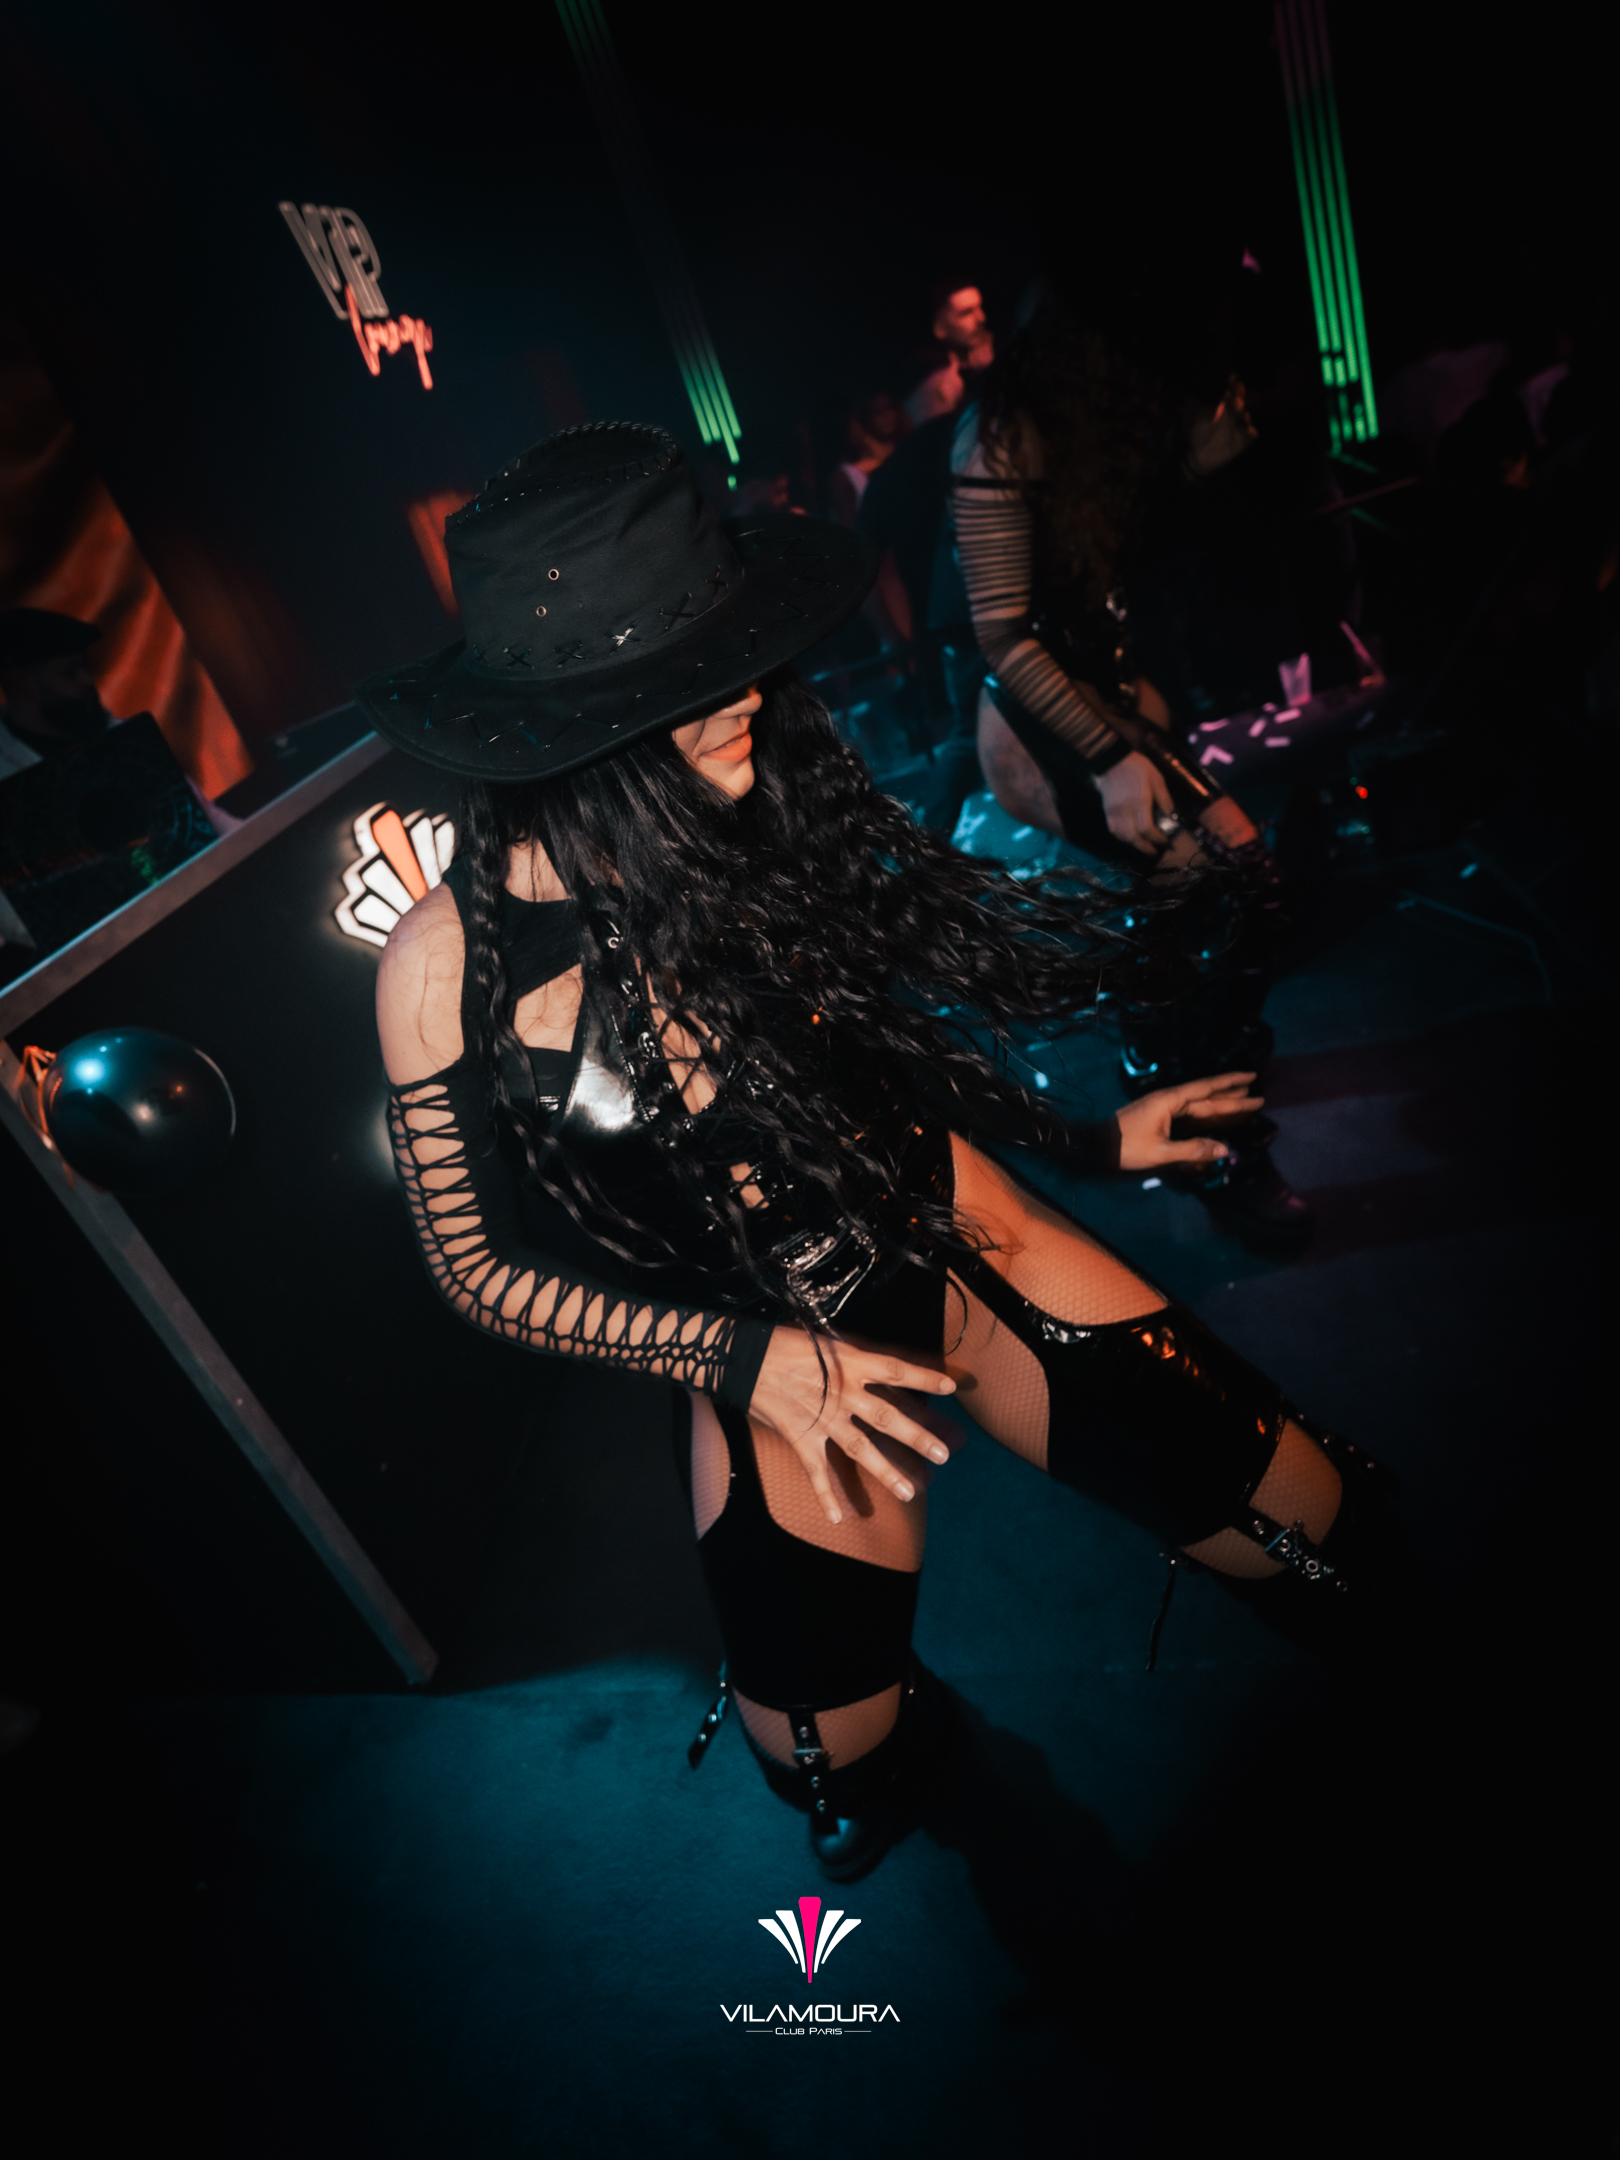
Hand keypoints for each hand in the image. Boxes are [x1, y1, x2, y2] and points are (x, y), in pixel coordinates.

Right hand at [748, 1328, 956, 1525]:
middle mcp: (842, 1393)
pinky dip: (826, 1496)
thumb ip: (853, 1361)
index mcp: (850, 1364)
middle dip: (916, 1437)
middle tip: (943, 1456)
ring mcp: (823, 1419)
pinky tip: (837, 1518)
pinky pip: (816, 1471)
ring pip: (860, 1449)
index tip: (951, 1386)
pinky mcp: (801, 1437)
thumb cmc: (785, 1344)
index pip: (895, 1370)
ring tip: (910, 1493)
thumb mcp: (826, 1343)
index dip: (924, 1377)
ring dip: (886, 1472)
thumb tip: (878, 1372)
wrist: (745, 1359)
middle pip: (886, 1417)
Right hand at [1096, 751, 1175, 853]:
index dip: (1157, 839)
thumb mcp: (1157, 778)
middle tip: (1155, 851)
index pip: (1147, 829)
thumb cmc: (1138, 767)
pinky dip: (1122, 838)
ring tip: (1144, 846)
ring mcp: (1114, 812)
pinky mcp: (1107, 811)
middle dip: (1145, 847)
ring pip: (1122, 837)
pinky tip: (1129, 838)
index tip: (1165, 841)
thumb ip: (1164, 798)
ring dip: (1134, 845)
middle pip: (1134, 837)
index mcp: (1140, 801)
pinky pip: (1113, 830)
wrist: (1113, 760)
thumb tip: (1172, 815)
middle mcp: (1125, 810)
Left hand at [1115, 1071, 1263, 1171]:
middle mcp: (1170, 1100)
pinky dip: (1207, 1115)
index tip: (1251, 1077)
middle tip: (1259, 1095)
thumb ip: (1193, 1150)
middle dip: (1233, 1097)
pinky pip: (1190, 1115)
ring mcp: (1165, 1108)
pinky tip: (1217, 1117)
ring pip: (1200, 1105)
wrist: (1097, 1146)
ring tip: (1245, 1100)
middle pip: (1208, 1097)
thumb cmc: (1127, 1148)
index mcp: (1171, 1101)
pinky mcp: (1160, 1118)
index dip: (1231, 1084)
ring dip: (1222, 1103)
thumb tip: (1225, 1149)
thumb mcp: (1161, 1152)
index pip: (1207, 1089)